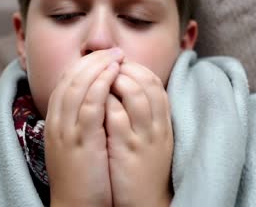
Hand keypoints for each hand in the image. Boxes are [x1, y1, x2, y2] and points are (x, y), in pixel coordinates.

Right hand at [45, 49, 123, 206]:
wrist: (77, 205)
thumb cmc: (83, 173)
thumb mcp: (77, 141)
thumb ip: (83, 118)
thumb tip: (100, 98)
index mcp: (56, 120)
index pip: (67, 81)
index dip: (86, 64)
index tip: (104, 55)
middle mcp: (57, 122)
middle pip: (71, 79)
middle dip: (93, 60)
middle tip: (114, 50)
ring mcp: (67, 131)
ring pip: (77, 87)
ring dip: (98, 67)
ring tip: (117, 56)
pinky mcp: (82, 141)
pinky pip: (89, 106)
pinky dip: (100, 86)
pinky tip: (113, 74)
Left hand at [105, 61, 173, 206]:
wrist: (145, 202)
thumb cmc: (144, 168)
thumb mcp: (152, 138)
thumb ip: (143, 115)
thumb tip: (126, 90)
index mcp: (163, 121)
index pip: (154, 81)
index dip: (136, 67)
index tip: (118, 62)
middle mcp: (157, 125)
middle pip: (147, 82)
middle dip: (125, 67)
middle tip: (105, 63)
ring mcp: (143, 136)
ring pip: (134, 94)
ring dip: (115, 80)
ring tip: (99, 76)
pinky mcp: (126, 149)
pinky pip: (116, 117)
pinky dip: (104, 102)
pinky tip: (92, 98)